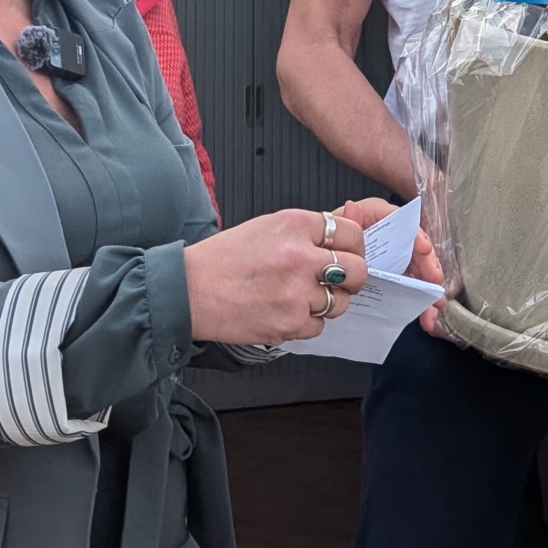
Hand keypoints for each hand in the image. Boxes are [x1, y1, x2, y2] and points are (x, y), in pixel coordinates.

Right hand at [184, 208, 369, 345]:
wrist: (189, 290)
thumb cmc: (223, 259)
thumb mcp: (268, 227)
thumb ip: (309, 230)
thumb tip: (349, 222)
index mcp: (294, 224)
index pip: (351, 232)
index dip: (352, 245)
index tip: (346, 252)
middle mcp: (300, 256)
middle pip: (357, 270)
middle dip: (352, 277)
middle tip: (338, 279)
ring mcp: (297, 292)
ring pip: (340, 302)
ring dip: (326, 301)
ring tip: (297, 295)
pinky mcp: (290, 323)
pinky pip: (318, 326)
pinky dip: (305, 322)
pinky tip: (283, 310)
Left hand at [332, 197, 447, 333]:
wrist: (322, 262)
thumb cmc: (331, 239)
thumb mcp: (335, 230)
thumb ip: (346, 222)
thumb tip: (352, 208)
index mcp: (378, 218)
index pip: (402, 222)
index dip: (416, 235)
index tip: (424, 249)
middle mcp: (392, 238)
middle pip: (417, 249)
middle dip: (429, 266)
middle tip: (435, 280)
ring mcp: (396, 259)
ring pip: (419, 271)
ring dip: (430, 289)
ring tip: (435, 305)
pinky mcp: (395, 278)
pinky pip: (412, 290)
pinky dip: (421, 304)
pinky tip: (426, 317)